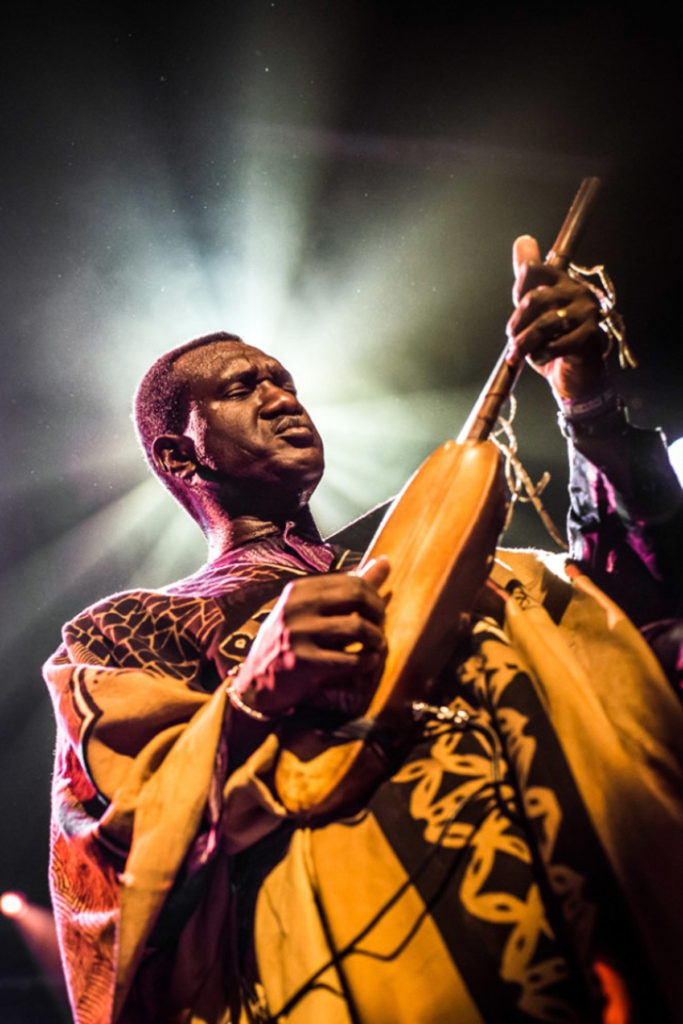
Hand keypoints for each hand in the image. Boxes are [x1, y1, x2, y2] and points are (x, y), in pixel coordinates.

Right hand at [231, 557, 389, 716]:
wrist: (256, 682)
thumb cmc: (293, 643)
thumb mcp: (314, 611)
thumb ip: (350, 588)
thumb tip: (386, 561)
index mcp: (300, 590)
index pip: (352, 582)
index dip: (374, 598)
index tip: (378, 613)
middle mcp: (297, 607)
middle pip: (357, 597)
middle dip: (378, 614)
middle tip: (380, 629)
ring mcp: (297, 633)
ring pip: (357, 628)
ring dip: (376, 639)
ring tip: (377, 647)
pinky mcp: (301, 662)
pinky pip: (349, 659)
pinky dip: (367, 661)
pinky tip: (368, 662)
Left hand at [505, 235, 608, 400]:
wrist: (575, 373)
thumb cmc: (552, 339)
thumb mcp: (535, 309)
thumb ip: (527, 280)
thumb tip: (523, 239)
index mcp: (561, 280)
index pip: (533, 270)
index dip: (518, 290)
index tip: (517, 306)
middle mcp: (576, 291)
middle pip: (535, 298)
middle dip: (517, 322)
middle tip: (512, 337)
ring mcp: (586, 313)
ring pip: (546, 323)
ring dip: (525, 342)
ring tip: (518, 353)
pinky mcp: (591, 336)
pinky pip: (558, 344)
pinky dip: (542, 355)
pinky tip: (540, 358)